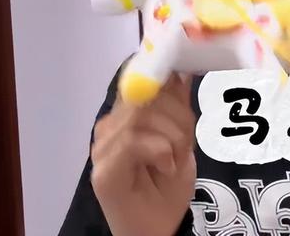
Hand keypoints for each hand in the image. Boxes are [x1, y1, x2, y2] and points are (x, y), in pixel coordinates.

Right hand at [91, 72, 195, 235]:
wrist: (158, 230)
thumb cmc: (168, 187)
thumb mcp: (182, 138)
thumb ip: (177, 106)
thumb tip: (180, 70)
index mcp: (126, 116)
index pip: (142, 81)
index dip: (166, 82)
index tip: (185, 89)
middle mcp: (109, 127)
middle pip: (146, 96)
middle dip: (178, 116)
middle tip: (187, 144)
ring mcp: (102, 148)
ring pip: (142, 116)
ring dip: (173, 136)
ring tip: (177, 159)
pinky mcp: (102, 171)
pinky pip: (133, 140)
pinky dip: (160, 151)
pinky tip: (166, 167)